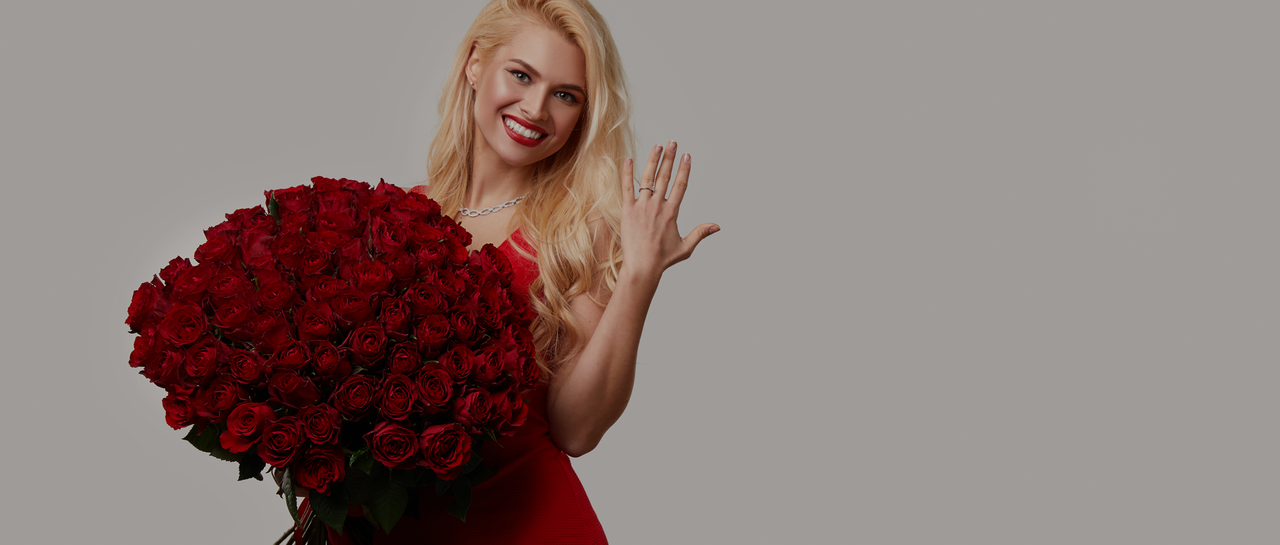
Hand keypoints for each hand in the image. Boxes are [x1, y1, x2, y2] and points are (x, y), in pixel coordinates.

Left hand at [620, 141, 718, 279]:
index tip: (687, 155)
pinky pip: (627, 188)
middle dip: (669, 158)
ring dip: (653, 161)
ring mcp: (642, 207)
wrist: (642, 267)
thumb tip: (717, 226)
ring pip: (648, 179)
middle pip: (665, 177)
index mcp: (671, 212)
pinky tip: (629, 159)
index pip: (680, 185)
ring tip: (657, 146)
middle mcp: (657, 206)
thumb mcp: (686, 247)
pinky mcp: (628, 210)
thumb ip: (700, 233)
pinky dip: (628, 173)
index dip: (684, 169)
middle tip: (672, 142)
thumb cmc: (663, 259)